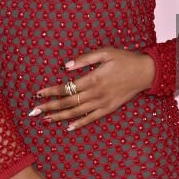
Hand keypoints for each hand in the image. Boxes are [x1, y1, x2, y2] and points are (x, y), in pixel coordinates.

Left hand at [31, 47, 155, 131]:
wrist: (146, 72)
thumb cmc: (125, 59)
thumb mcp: (106, 52)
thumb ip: (85, 59)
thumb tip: (66, 66)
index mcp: (93, 78)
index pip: (66, 87)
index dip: (51, 91)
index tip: (38, 94)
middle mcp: (96, 93)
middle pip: (68, 102)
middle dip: (50, 107)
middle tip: (33, 112)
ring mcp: (103, 103)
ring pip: (77, 112)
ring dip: (60, 117)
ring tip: (46, 120)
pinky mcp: (109, 108)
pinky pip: (92, 118)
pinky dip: (79, 123)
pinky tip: (68, 127)